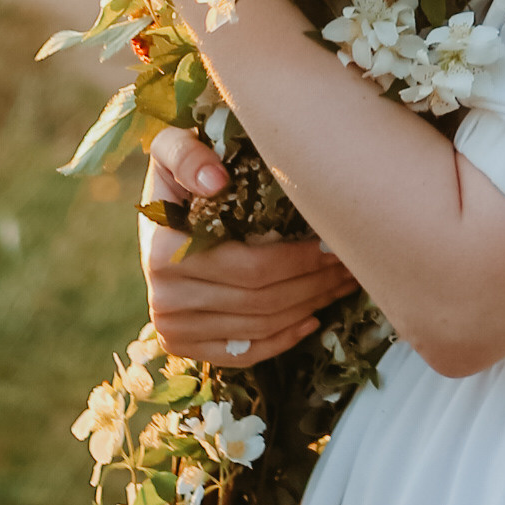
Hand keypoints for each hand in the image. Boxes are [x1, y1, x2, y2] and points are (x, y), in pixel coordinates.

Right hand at [140, 125, 357, 367]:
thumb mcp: (171, 150)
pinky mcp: (183, 346)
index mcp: (165, 254)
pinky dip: (282, 341)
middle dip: (315, 284)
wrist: (154, 224)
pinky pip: (243, 353)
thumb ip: (188, 154)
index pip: (252, 267)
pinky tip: (312, 320)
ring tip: (340, 285)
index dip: (301, 259)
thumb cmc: (177, 180)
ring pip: (260, 327)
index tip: (335, 244)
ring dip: (308, 308)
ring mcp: (173, 329)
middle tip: (351, 266)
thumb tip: (218, 181)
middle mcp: (166, 300)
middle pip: (262, 301)